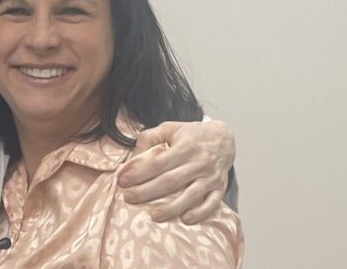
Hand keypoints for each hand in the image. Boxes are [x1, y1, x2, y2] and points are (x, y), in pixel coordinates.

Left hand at [117, 120, 235, 223]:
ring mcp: (211, 176)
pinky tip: (185, 219)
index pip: (158, 163)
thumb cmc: (191, 134)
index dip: (139, 173)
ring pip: (190, 195)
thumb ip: (149, 138)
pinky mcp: (221, 187)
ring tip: (154, 216)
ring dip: (171, 208)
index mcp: (185, 146)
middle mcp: (200, 162)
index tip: (122, 181)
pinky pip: (212, 203)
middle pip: (170, 181)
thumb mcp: (169, 128)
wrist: (224, 137)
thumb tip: (132, 157)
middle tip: (129, 198)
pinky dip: (200, 213)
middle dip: (147, 192)